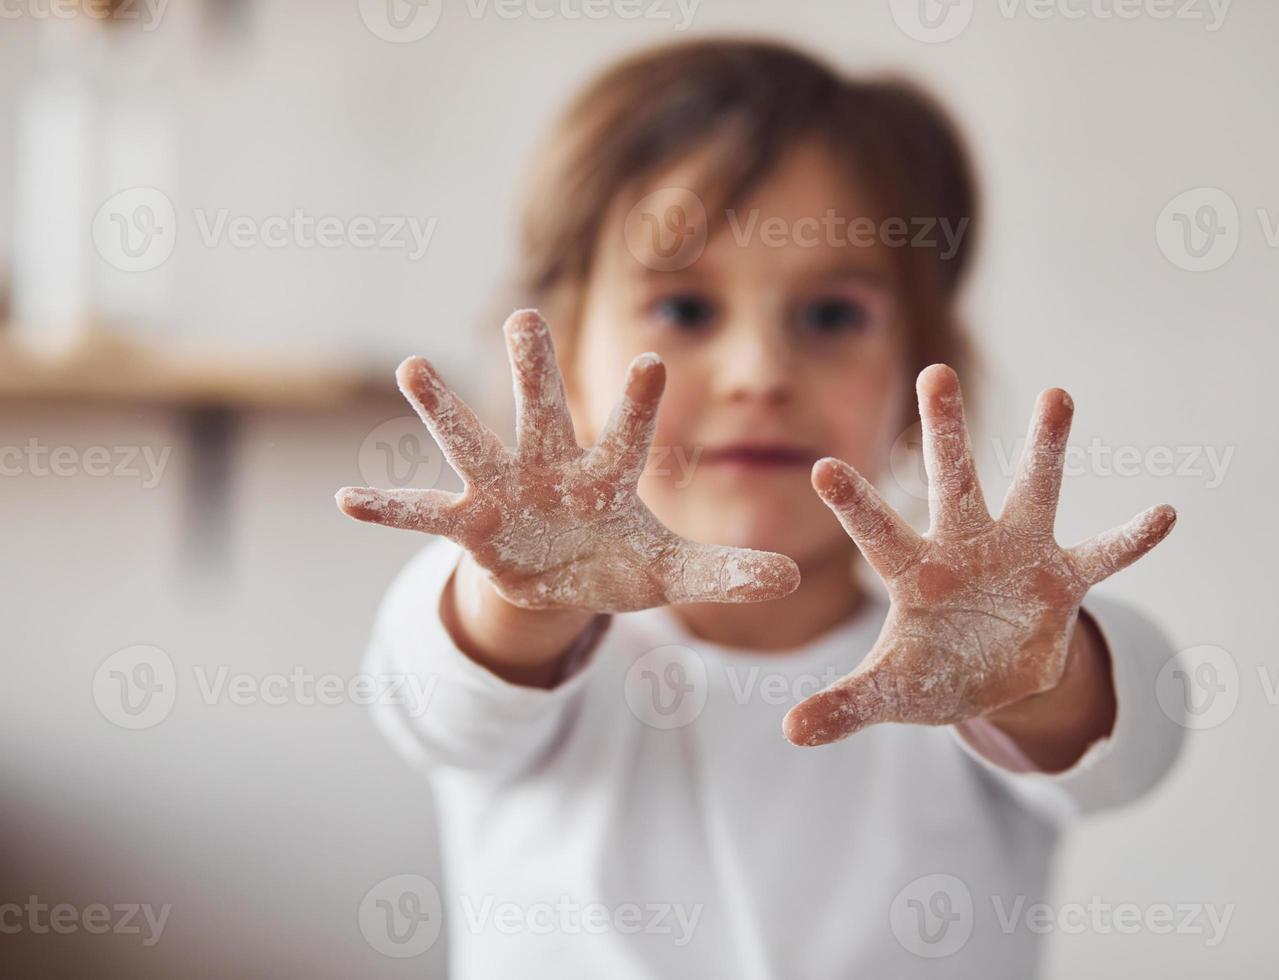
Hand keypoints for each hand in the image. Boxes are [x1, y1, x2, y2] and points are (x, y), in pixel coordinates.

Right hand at [336, 310, 799, 611]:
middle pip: (542, 410)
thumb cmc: (616, 559)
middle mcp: (550, 469)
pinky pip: (423, 514)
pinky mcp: (469, 524)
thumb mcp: (672, 575)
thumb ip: (727, 573)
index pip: (627, 435)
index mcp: (605, 477)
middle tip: (522, 316)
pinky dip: (389, 509)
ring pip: (472, 442)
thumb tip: (791, 582)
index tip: (652, 360)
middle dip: (534, 367)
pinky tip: (347, 499)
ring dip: (442, 409)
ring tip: (412, 368)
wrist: (558, 578)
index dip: (637, 403)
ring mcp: (503, 492)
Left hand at [782, 365, 1174, 746]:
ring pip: (1034, 490)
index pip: (877, 531)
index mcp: (915, 570)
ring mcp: (1018, 554)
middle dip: (944, 430)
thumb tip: (791, 733)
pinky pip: (1103, 555)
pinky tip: (1164, 514)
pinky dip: (1132, 539)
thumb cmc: (931, 670)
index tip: (820, 468)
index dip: (853, 503)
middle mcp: (965, 545)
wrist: (991, 677)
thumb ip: (846, 705)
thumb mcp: (889, 691)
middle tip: (935, 371)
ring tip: (1058, 395)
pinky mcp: (1063, 578)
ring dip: (1046, 446)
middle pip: (952, 480)